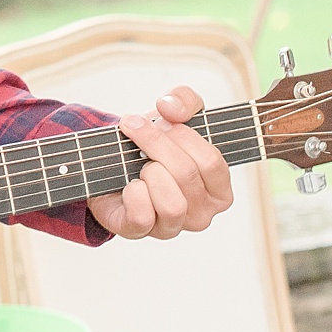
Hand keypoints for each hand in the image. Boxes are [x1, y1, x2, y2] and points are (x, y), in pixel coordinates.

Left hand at [88, 87, 234, 239]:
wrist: (113, 163)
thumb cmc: (154, 145)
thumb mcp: (175, 115)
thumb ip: (184, 100)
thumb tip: (171, 108)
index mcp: (219, 189)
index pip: (211, 161)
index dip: (184, 136)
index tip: (162, 121)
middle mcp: (202, 213)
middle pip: (186, 174)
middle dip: (156, 144)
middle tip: (137, 129)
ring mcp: (172, 227)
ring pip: (172, 203)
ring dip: (149, 172)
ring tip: (139, 164)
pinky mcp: (140, 232)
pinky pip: (143, 217)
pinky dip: (132, 193)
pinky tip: (129, 184)